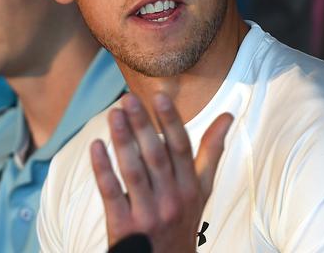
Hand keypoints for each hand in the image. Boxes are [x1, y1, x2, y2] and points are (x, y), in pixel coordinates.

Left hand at [90, 92, 232, 252]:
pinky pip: (112, 193)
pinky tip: (95, 145)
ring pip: (134, 171)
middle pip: (156, 155)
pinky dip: (103, 169)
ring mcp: (148, 214)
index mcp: (190, 187)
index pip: (181, 148)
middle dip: (142, 125)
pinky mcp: (125, 227)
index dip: (170, 122)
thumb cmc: (183, 219)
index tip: (160, 96)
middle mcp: (172, 199)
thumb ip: (211, 152)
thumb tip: (228, 115)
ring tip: (113, 114)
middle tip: (127, 98)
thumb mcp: (202, 189)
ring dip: (122, 140)